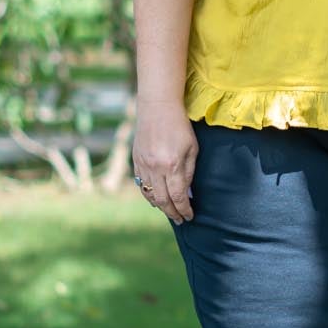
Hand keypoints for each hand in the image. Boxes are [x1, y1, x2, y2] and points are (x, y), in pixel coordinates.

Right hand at [131, 103, 197, 221]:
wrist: (157, 107)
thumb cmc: (180, 126)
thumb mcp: (192, 148)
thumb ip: (189, 172)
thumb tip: (187, 193)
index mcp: (172, 165)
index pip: (178, 196)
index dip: (184, 209)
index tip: (189, 216)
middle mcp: (155, 168)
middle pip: (162, 200)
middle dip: (172, 212)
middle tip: (180, 219)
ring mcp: (143, 165)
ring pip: (149, 194)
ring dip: (160, 206)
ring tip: (169, 211)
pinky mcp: (136, 161)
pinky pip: (140, 184)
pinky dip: (148, 194)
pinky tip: (155, 199)